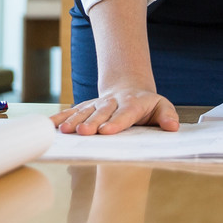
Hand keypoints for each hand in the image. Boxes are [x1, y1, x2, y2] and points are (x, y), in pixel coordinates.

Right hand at [53, 86, 179, 134]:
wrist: (129, 89)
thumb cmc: (147, 105)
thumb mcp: (162, 106)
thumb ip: (167, 116)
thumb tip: (173, 126)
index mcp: (132, 104)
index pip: (124, 114)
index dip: (115, 122)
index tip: (106, 131)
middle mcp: (112, 102)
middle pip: (101, 113)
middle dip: (92, 123)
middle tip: (84, 133)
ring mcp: (97, 104)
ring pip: (84, 112)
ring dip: (74, 121)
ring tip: (66, 131)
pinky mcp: (86, 107)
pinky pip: (72, 111)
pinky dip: (60, 118)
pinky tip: (50, 125)